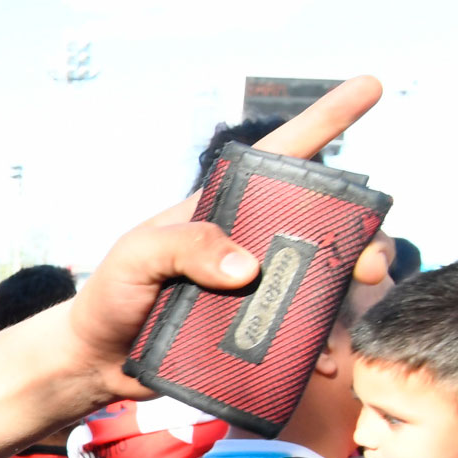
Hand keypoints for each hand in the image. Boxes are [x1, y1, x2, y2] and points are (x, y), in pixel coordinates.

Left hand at [56, 76, 390, 401]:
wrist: (96, 361)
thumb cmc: (110, 295)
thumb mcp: (135, 258)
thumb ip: (184, 247)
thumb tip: (247, 267)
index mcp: (222, 210)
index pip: (279, 157)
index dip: (324, 120)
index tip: (369, 87)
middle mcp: (248, 243)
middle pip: (321, 224)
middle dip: (360, 233)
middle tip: (370, 265)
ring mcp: (254, 289)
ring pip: (321, 279)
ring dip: (348, 289)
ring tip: (359, 300)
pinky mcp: (252, 332)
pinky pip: (297, 335)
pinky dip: (316, 346)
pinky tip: (321, 362)